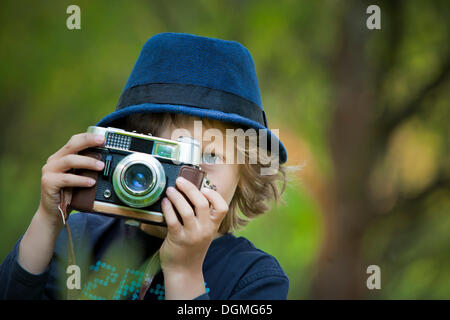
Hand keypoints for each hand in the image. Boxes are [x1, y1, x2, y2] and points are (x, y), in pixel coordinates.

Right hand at [38, 133, 104, 226]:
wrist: (54, 213)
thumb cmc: (69, 194)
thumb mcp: (80, 178)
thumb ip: (88, 169)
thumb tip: (107, 162)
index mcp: (62, 156)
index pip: (74, 141)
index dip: (88, 137)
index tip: (103, 137)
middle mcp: (54, 161)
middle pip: (72, 146)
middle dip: (88, 141)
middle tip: (103, 142)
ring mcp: (49, 171)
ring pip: (70, 160)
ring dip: (88, 162)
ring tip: (101, 166)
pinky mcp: (48, 182)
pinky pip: (66, 179)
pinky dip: (80, 180)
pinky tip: (91, 182)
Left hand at [159, 176, 227, 297]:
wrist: (183, 270)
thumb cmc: (192, 248)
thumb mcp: (203, 232)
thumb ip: (202, 216)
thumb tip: (191, 192)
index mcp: (213, 226)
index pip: (222, 208)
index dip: (215, 195)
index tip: (205, 188)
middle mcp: (204, 230)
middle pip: (202, 204)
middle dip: (190, 189)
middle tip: (181, 181)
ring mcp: (191, 235)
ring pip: (186, 210)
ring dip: (177, 197)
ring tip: (170, 190)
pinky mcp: (177, 239)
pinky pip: (172, 220)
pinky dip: (168, 208)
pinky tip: (165, 202)